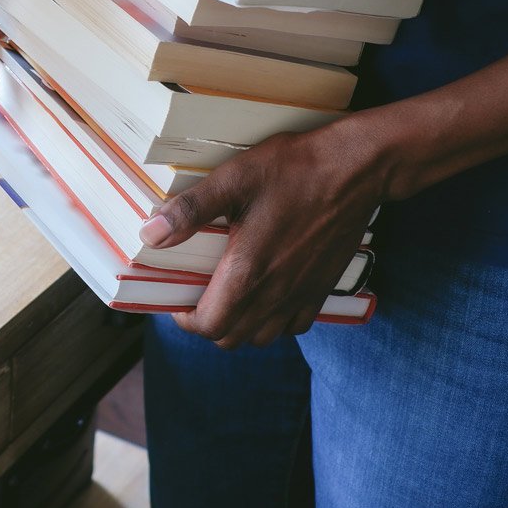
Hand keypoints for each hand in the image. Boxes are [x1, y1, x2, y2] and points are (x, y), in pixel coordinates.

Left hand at [138, 117, 392, 348]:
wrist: (356, 170)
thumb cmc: (293, 170)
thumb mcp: (233, 180)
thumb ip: (190, 210)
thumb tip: (150, 233)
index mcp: (249, 271)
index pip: (209, 325)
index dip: (185, 320)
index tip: (177, 300)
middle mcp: (276, 293)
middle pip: (232, 338)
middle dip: (208, 324)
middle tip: (197, 296)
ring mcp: (303, 294)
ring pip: (263, 337)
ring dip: (239, 326)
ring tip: (228, 297)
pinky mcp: (323, 288)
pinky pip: (295, 326)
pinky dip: (274, 322)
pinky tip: (265, 295)